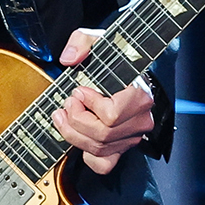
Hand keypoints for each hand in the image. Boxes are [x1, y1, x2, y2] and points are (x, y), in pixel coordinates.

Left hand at [51, 28, 155, 174]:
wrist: (126, 72)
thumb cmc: (115, 58)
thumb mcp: (99, 39)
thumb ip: (82, 41)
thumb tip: (70, 59)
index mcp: (140, 96)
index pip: (111, 115)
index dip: (89, 105)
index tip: (79, 91)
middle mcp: (141, 121)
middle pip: (101, 134)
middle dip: (75, 119)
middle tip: (67, 103)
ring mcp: (132, 137)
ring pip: (98, 149)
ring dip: (73, 134)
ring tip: (63, 116)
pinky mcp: (121, 149)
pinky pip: (103, 164)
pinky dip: (87, 154)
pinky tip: (80, 137)